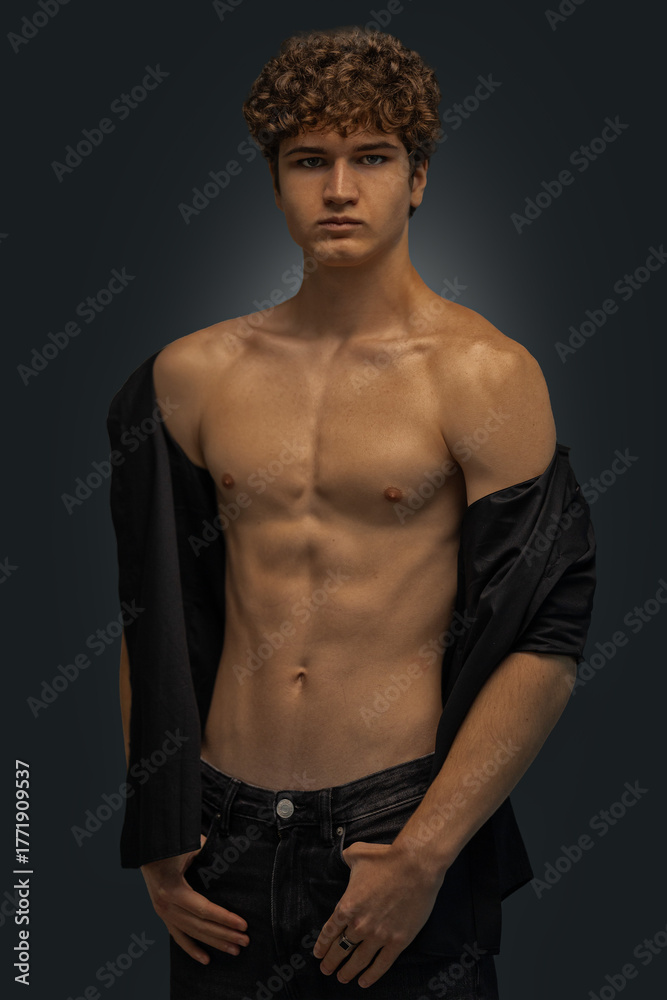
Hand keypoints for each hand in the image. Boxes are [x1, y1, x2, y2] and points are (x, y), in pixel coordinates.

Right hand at [140, 834, 249, 962]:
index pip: (204, 910)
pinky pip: (178, 936)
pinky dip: (192, 948)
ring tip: (234, 949)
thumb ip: (208, 855)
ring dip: (214, 943)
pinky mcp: (163, 915)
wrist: (147, 848)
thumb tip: (230, 859)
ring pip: (192, 933)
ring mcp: (163, 912)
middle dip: (225, 934)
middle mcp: (166, 905)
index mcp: (173, 890)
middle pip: (200, 926)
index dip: (224, 918)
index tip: (243, 924)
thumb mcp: (190, 846)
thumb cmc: (172, 844)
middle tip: (245, 941)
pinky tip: (206, 959)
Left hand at [312, 841, 443, 986]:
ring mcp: (378, 935)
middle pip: (341, 948)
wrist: (415, 866)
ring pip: (359, 960)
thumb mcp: (357, 854)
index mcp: (347, 905)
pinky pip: (382, 964)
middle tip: (326, 970)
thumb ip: (346, 859)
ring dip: (348, 971)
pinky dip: (372, 976)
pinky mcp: (398, 941)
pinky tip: (364, 982)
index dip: (322, 945)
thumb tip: (344, 857)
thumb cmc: (386, 858)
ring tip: (342, 978)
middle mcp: (359, 925)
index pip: (329, 931)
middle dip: (331, 961)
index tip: (318, 954)